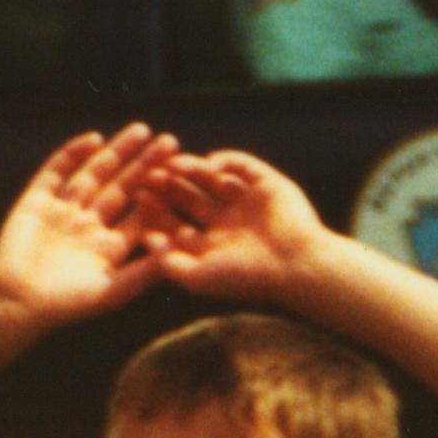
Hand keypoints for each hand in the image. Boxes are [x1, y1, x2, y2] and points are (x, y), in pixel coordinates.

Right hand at [0, 125, 174, 328]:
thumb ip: (147, 268)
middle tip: (171, 142)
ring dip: (116, 152)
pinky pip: (56, 172)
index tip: (185, 172)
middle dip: (146, 164)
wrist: (16, 301)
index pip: (143, 211)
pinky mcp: (36, 201)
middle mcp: (89, 223)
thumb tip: (182, 248)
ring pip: (94, 174)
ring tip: (140, 130)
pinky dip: (72, 155)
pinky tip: (92, 138)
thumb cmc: (67, 304)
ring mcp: (63, 210)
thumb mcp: (115, 290)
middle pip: (123, 187)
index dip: (163, 191)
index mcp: (111, 244)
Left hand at [143, 150, 341, 306]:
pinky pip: (242, 165)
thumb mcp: (198, 276)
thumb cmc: (247, 277)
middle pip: (189, 196)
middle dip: (169, 185)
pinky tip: (210, 164)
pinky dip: (225, 161)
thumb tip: (145, 238)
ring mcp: (249, 202)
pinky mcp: (268, 185)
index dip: (155, 209)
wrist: (298, 266)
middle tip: (149, 174)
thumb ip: (167, 261)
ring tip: (174, 165)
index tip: (139, 195)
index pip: (175, 220)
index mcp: (212, 243)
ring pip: (212, 178)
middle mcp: (229, 221)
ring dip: (191, 169)